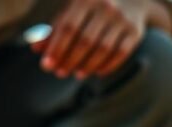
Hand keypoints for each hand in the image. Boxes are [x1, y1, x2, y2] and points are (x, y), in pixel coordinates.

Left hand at [33, 0, 148, 78]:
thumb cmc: (94, 4)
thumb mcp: (74, 8)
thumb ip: (55, 27)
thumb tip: (36, 48)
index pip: (68, 27)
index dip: (56, 48)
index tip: (47, 65)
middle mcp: (106, 6)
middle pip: (85, 40)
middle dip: (70, 60)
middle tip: (60, 73)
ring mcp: (122, 19)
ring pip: (103, 49)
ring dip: (87, 65)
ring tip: (77, 74)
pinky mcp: (135, 31)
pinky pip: (120, 54)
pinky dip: (107, 66)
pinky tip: (96, 72)